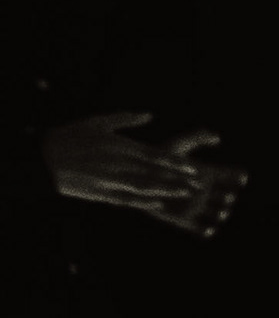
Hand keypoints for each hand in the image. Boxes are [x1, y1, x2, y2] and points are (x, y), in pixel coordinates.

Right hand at [47, 111, 245, 236]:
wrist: (43, 159)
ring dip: (167, 191)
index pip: (155, 156)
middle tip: (197, 185)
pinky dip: (144, 201)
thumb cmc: (70, 137)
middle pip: (155, 174)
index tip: (192, 168)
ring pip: (145, 188)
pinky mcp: (100, 192)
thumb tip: (148, 115)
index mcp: (120, 147)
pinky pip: (127, 199)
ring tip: (184, 194)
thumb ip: (125, 119)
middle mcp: (119, 165)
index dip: (175, 164)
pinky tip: (158, 203)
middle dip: (177, 180)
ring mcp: (110, 180)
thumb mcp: (97, 122)